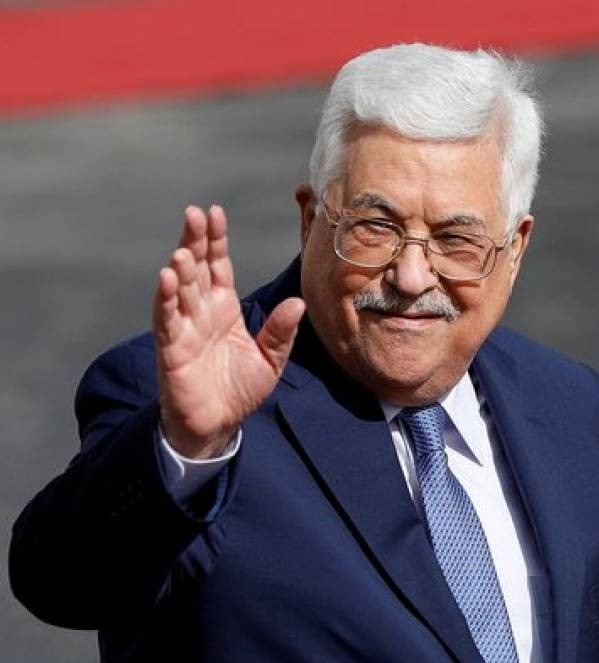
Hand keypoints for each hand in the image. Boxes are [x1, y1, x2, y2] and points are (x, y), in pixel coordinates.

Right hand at [153, 205, 304, 458]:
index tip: (215, 212)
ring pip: (180, 290)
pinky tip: (167, 277)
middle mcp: (201, 311)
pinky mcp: (171, 348)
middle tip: (195, 213)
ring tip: (185, 249)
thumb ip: (281, 331)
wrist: (218, 425)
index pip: (218, 266)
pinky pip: (166, 319)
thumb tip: (299, 303)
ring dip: (180, 268)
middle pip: (197, 268)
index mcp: (224, 308)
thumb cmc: (240, 390)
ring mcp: (184, 328)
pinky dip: (166, 298)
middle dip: (195, 241)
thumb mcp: (270, 359)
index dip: (216, 240)